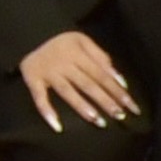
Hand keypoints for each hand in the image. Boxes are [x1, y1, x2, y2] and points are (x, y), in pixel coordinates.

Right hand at [18, 28, 138, 132]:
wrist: (28, 33)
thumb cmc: (60, 41)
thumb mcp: (82, 40)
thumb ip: (101, 57)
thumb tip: (119, 80)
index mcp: (77, 53)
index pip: (102, 75)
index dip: (118, 91)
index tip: (132, 107)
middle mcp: (63, 64)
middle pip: (88, 85)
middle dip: (105, 101)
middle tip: (120, 116)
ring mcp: (47, 73)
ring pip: (67, 92)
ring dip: (83, 107)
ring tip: (98, 121)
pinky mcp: (32, 80)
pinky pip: (39, 97)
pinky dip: (46, 111)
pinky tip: (57, 127)